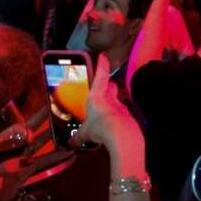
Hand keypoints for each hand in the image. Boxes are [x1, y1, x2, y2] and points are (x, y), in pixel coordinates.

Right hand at [78, 55, 144, 174]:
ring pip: (117, 101)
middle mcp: (111, 99)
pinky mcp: (129, 118)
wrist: (123, 137)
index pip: (101, 75)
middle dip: (107, 87)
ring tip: (105, 113)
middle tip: (102, 89)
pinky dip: (117, 119)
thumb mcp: (85, 133)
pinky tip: (113, 127)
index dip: (102, 65)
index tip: (103, 56)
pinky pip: (122, 116)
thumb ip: (78, 138)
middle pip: (111, 87)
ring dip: (112, 105)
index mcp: (97, 96)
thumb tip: (70, 144)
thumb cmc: (101, 128)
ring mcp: (121, 108)